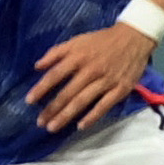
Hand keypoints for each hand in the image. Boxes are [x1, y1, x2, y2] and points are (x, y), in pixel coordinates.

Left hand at [29, 20, 156, 131]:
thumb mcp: (76, 41)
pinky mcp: (121, 89)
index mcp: (77, 57)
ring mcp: (107, 81)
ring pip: (83, 101)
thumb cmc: (100, 41)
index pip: (55, 75)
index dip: (41, 89)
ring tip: (53, 127)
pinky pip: (104, 106)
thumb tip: (37, 66)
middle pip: (68, 92)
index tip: (29, 101)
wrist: (134, 37)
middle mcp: (91, 70)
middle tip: (40, 122)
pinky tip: (80, 126)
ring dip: (67, 116)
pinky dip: (92, 116)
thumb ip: (55, 53)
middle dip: (52, 109)